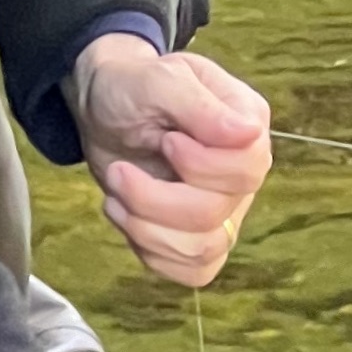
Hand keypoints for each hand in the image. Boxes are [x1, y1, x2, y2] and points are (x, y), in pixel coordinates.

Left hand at [71, 34, 270, 286]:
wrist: (103, 108)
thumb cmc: (133, 87)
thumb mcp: (159, 80)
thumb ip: (200, 107)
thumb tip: (249, 134)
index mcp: (248, 125)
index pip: (248, 167)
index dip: (200, 165)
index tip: (166, 141)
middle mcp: (244, 173)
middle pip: (215, 214)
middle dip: (152, 199)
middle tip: (118, 172)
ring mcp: (226, 209)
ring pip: (202, 249)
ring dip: (144, 228)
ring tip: (116, 194)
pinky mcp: (200, 237)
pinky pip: (194, 271)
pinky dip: (153, 253)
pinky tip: (128, 218)